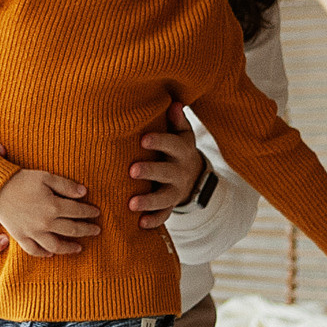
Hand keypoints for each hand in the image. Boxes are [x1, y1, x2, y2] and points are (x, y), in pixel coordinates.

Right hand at [0, 168, 102, 257]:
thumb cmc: (22, 180)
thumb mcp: (46, 177)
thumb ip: (66, 186)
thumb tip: (84, 193)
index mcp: (54, 206)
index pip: (78, 212)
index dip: (90, 212)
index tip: (97, 213)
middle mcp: (45, 223)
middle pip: (72, 230)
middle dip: (87, 230)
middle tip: (97, 230)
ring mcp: (33, 232)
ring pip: (56, 245)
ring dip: (70, 248)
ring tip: (79, 248)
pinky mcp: (21, 236)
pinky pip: (34, 250)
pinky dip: (44, 253)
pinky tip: (51, 253)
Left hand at [127, 102, 205, 228]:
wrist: (194, 175)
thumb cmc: (177, 149)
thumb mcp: (182, 134)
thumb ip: (177, 121)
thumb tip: (174, 103)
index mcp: (181, 150)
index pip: (172, 144)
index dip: (159, 142)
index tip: (143, 139)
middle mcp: (180, 171)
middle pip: (167, 172)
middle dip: (150, 171)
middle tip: (132, 170)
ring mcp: (176, 190)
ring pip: (164, 197)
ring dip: (149, 201)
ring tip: (132, 204)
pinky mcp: (171, 205)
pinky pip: (164, 215)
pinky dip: (154, 220)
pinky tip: (141, 224)